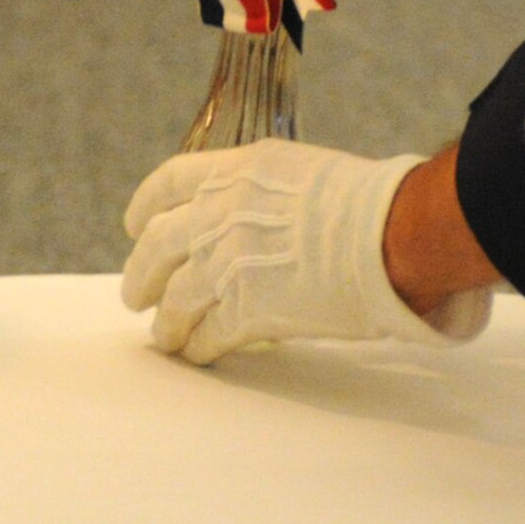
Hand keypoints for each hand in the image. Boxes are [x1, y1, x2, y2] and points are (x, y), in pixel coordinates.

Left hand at [121, 139, 493, 364]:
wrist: (389, 233)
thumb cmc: (368, 199)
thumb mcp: (304, 170)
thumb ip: (267, 192)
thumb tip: (262, 217)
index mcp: (233, 172)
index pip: (169, 183)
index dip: (146, 206)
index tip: (135, 225)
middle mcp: (218, 215)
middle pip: (157, 247)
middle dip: (141, 273)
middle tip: (136, 293)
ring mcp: (225, 265)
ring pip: (175, 299)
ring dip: (166, 321)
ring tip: (163, 335)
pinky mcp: (244, 312)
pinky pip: (207, 334)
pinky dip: (198, 346)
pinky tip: (198, 352)